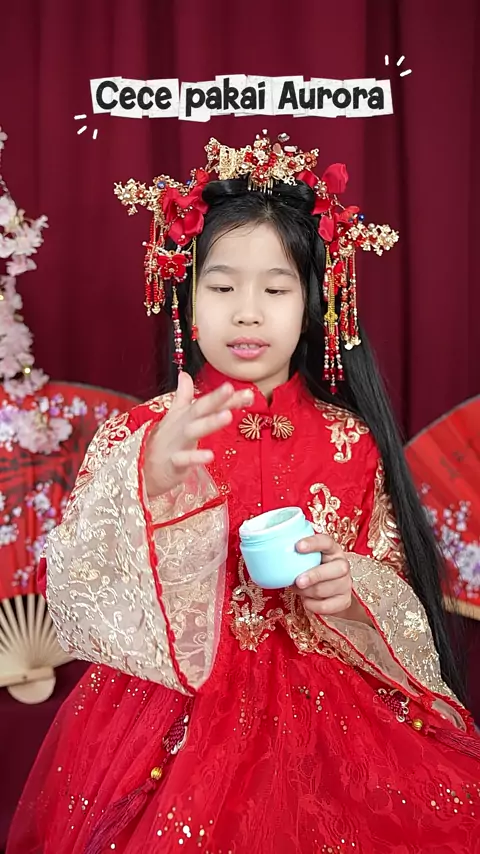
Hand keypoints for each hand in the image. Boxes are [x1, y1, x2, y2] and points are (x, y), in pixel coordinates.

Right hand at [144, 372, 252, 497]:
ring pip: (193, 431)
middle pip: (200, 409)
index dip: (226, 397)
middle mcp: (181, 426)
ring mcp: (176, 444)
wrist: (140, 470)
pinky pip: (184, 460)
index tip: (248, 392)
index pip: (207, 403)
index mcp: (184, 416)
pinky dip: (195, 458)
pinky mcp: (172, 464)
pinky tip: (210, 456)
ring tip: (228, 415)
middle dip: (216, 398)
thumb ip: (182, 397)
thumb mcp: (173, 418)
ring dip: (210, 422)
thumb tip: (184, 375)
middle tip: (231, 388)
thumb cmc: (162, 443)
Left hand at [295, 533, 352, 616]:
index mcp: (332, 550)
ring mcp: (346, 583)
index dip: (313, 543)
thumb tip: (267, 557)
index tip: (297, 546)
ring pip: (326, 589)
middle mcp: (342, 565)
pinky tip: (306, 601)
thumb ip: (296, 556)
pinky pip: (326, 606)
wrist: (329, 593)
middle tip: (298, 581)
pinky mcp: (344, 601)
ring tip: (298, 589)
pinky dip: (312, 605)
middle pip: (336, 568)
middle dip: (314, 575)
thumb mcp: (307, 560)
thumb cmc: (312, 570)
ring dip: (307, 592)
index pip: (326, 542)